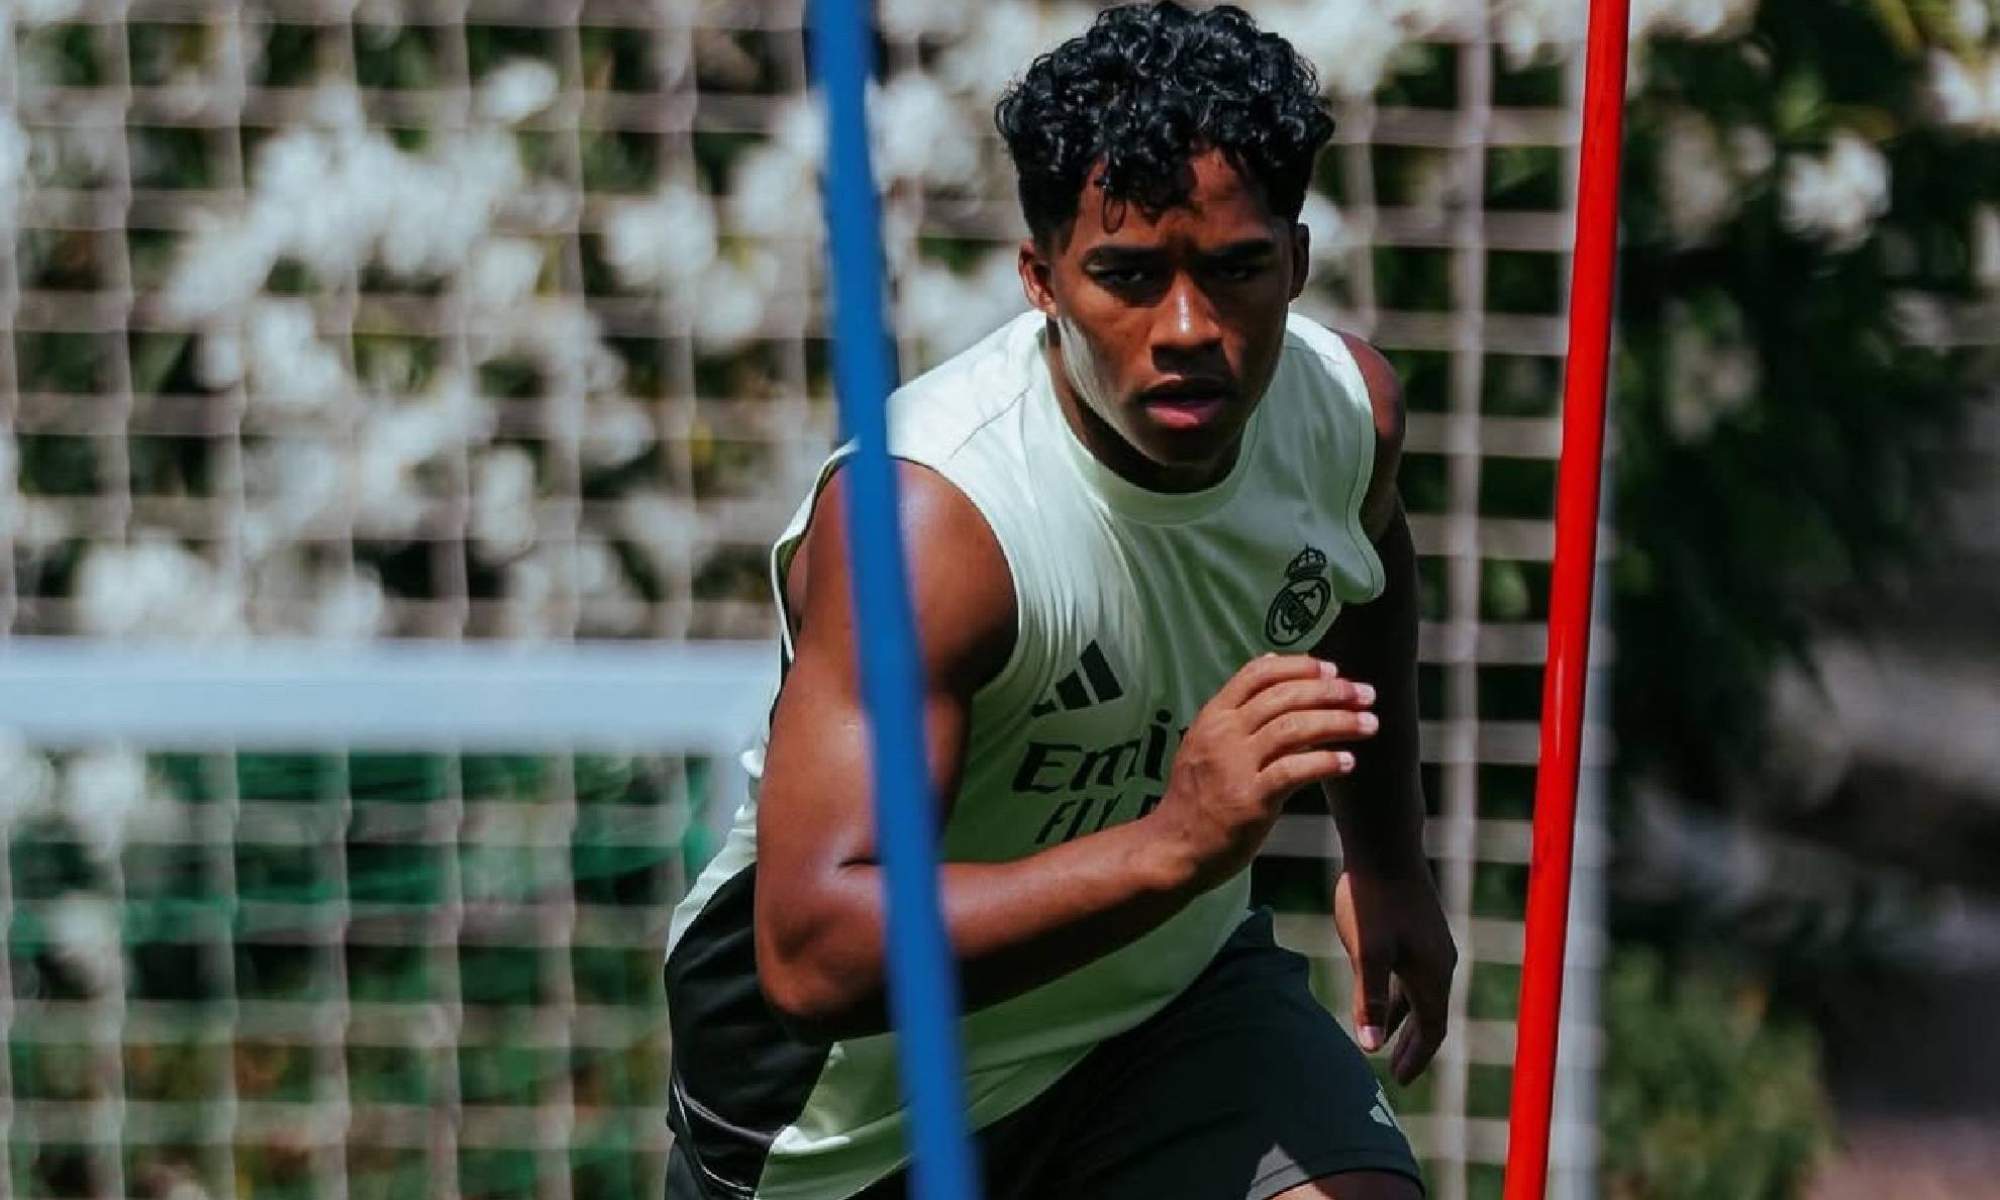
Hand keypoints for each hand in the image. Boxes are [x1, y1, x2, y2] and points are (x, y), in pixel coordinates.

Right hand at [1147, 654, 1377, 892]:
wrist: (1175, 847)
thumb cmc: (1198, 795)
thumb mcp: (1206, 741)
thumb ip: (1239, 707)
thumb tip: (1272, 661)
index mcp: (1213, 717)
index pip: (1258, 674)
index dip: (1300, 666)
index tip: (1333, 670)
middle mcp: (1223, 735)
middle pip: (1284, 697)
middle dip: (1332, 691)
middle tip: (1366, 694)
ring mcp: (1235, 766)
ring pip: (1294, 728)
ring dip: (1339, 722)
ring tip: (1369, 724)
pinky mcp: (1250, 799)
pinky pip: (1295, 771)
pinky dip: (1326, 762)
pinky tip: (1348, 762)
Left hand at [1335, 860, 1456, 1084]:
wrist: (1383, 846)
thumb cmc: (1372, 899)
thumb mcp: (1366, 952)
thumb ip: (1368, 999)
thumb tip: (1370, 1048)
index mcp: (1432, 973)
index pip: (1432, 1028)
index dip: (1418, 1057)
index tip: (1400, 1080)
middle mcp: (1440, 961)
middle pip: (1431, 1015)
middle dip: (1415, 1045)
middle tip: (1398, 1072)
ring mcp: (1430, 942)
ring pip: (1420, 994)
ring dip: (1405, 1020)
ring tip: (1386, 1042)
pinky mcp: (1418, 927)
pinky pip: (1413, 973)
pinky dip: (1400, 993)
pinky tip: (1380, 993)